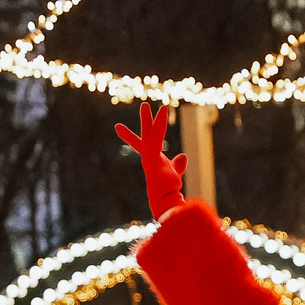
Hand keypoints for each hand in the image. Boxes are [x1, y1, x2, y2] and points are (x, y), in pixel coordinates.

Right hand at [113, 102, 189, 219]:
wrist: (164, 200)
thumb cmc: (168, 190)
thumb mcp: (175, 173)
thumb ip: (177, 165)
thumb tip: (183, 156)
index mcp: (153, 160)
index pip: (144, 144)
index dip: (135, 136)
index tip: (122, 127)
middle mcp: (149, 157)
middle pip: (145, 135)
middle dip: (145, 120)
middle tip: (144, 105)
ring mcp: (149, 156)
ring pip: (150, 133)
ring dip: (151, 118)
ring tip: (147, 103)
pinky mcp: (151, 156)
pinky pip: (156, 136)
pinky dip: (159, 123)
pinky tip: (163, 110)